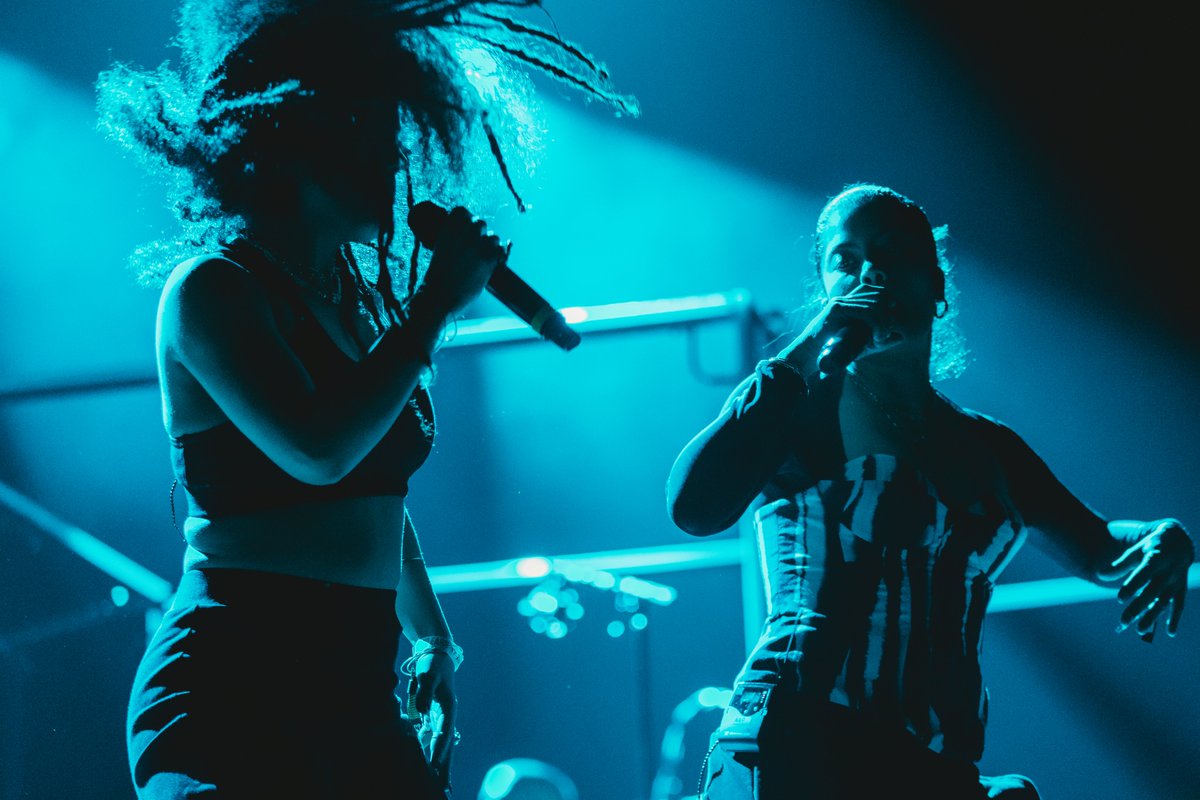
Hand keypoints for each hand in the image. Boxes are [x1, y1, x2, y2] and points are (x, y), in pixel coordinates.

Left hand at [410, 651, 458, 790]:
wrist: (435, 654)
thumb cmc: (432, 664)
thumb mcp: (428, 674)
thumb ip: (425, 692)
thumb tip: (420, 712)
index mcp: (448, 707)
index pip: (443, 732)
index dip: (439, 748)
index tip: (434, 764)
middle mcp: (446, 716)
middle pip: (447, 745)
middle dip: (445, 765)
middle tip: (445, 786)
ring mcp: (440, 718)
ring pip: (440, 746)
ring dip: (440, 764)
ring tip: (441, 784)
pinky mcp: (432, 717)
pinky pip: (431, 740)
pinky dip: (430, 753)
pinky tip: (428, 766)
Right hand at [416, 206, 506, 316]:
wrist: (440, 296)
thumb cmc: (435, 280)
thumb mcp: (438, 253)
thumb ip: (450, 243)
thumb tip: (461, 242)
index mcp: (448, 231)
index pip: (462, 211)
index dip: (466, 218)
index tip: (466, 226)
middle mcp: (464, 235)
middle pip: (481, 223)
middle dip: (480, 232)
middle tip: (477, 244)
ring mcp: (478, 247)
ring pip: (494, 237)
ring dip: (491, 244)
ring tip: (485, 255)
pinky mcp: (489, 260)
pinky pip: (501, 251)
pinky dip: (500, 255)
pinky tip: (495, 261)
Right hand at [781, 282, 889, 368]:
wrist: (804, 358)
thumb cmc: (829, 355)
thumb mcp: (858, 346)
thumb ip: (877, 339)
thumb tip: (900, 336)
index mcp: (847, 305)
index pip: (875, 291)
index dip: (887, 304)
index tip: (887, 326)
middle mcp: (843, 300)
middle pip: (879, 295)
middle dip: (888, 315)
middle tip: (883, 336)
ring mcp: (839, 303)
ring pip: (876, 304)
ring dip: (884, 323)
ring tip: (879, 340)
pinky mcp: (836, 310)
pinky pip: (867, 311)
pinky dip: (878, 325)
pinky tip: (876, 338)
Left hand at [1100, 519, 1193, 638]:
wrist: (1179, 542)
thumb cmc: (1150, 547)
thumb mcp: (1136, 550)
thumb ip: (1120, 564)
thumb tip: (1099, 575)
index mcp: (1156, 558)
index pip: (1143, 574)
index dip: (1132, 586)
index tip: (1120, 599)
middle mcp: (1168, 571)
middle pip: (1152, 592)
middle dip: (1138, 607)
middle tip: (1123, 621)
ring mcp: (1176, 581)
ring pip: (1164, 602)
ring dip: (1153, 616)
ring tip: (1139, 630)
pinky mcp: (1181, 589)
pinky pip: (1179, 605)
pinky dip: (1175, 618)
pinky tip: (1169, 632)